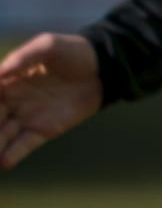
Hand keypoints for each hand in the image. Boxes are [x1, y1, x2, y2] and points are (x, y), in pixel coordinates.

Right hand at [0, 33, 102, 168]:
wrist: (104, 68)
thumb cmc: (74, 51)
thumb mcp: (48, 46)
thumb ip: (23, 58)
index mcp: (10, 81)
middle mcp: (14, 102)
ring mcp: (28, 117)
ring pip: (3, 135)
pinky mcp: (44, 130)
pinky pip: (23, 145)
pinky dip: (13, 154)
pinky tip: (4, 162)